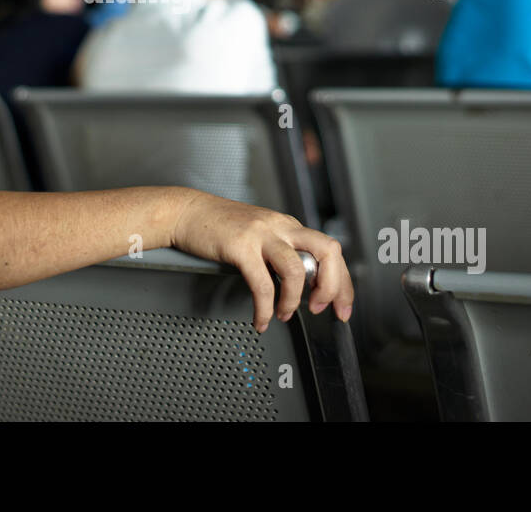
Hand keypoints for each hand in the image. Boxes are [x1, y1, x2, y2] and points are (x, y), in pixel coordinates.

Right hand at [170, 189, 353, 332]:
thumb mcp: (260, 234)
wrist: (187, 212)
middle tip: (321, 309)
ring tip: (285, 314)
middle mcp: (281, 227)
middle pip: (327, 251)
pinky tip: (261, 319)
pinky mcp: (240, 246)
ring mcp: (261, 235)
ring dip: (294, 300)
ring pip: (297, 269)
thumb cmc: (220, 227)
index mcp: (289, 226)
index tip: (341, 307)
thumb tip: (303, 286)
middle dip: (332, 286)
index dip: (343, 282)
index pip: (331, 250)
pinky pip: (262, 284)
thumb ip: (282, 253)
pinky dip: (265, 309)